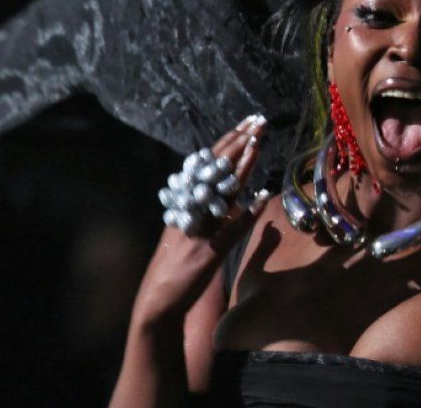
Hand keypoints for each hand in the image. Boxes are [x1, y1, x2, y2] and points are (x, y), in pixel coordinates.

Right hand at [131, 114, 269, 326]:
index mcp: (184, 201)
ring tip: (257, 143)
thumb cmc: (173, 266)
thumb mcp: (185, 230)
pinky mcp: (208, 252)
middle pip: (215, 169)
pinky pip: (231, 229)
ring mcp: (199, 229)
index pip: (208, 163)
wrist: (157, 300)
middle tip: (258, 121)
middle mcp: (189, 209)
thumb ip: (205, 212)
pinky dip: (247, 212)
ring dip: (241, 166)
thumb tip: (232, 197)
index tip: (246, 123)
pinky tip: (263, 196)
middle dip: (238, 142)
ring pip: (221, 191)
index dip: (229, 142)